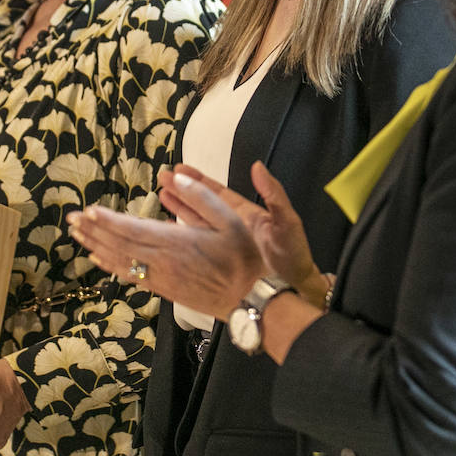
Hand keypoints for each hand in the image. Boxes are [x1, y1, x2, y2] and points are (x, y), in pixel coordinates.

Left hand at [67, 166, 265, 319]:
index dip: (107, 221)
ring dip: (96, 247)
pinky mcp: (163, 289)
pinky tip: (98, 259)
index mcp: (177, 241)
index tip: (88, 211)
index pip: (133, 229)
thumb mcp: (231, 219)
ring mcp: (160, 278)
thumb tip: (175, 177)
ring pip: (120, 261)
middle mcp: (162, 261)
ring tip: (77, 235)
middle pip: (119, 244)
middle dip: (93, 231)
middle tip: (71, 219)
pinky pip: (130, 276)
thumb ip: (202, 197)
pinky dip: (110, 266)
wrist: (249, 299)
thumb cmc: (243, 258)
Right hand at [154, 164, 322, 303]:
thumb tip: (257, 166)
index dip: (199, 180)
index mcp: (246, 213)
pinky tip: (171, 227)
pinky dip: (185, 234)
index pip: (218, 192)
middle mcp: (233, 225)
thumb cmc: (293, 255)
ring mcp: (226, 243)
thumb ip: (272, 193)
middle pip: (203, 203)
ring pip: (198, 221)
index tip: (181, 169)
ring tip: (162, 195)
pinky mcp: (221, 259)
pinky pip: (200, 243)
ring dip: (180, 207)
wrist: (293, 289)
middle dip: (183, 190)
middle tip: (163, 178)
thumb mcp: (286, 221)